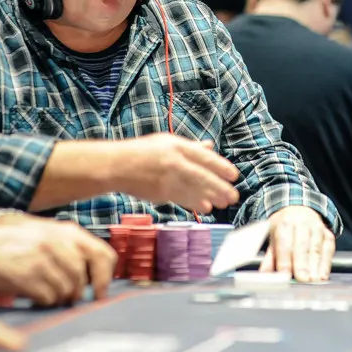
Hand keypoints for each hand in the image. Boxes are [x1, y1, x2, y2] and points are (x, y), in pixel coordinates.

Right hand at [0, 220, 116, 305]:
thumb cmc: (7, 243)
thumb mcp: (42, 233)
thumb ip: (67, 247)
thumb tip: (89, 273)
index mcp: (65, 230)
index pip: (102, 254)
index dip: (105, 277)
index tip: (100, 291)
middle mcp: (56, 242)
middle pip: (83, 278)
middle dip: (79, 293)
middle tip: (70, 298)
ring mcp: (41, 258)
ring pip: (67, 290)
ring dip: (59, 298)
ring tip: (46, 293)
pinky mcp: (26, 275)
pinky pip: (48, 298)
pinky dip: (44, 301)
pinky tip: (33, 294)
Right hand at [117, 133, 240, 212]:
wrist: (117, 165)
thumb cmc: (143, 152)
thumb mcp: (167, 143)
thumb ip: (190, 147)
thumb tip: (210, 146)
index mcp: (176, 145)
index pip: (203, 156)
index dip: (220, 166)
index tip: (234, 175)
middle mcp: (173, 160)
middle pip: (201, 175)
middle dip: (219, 186)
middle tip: (234, 195)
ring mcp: (166, 177)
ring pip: (193, 189)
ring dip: (210, 197)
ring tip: (223, 203)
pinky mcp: (160, 192)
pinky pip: (181, 198)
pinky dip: (194, 203)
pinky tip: (205, 208)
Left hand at [259, 206, 334, 282]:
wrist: (299, 208)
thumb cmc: (284, 227)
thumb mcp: (273, 237)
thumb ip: (270, 258)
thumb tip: (265, 276)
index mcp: (285, 223)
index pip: (284, 243)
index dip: (285, 260)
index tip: (285, 275)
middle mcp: (302, 223)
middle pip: (302, 245)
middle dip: (302, 264)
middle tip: (302, 279)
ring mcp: (317, 228)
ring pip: (316, 248)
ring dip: (315, 266)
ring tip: (313, 280)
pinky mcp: (327, 234)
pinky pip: (328, 249)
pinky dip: (326, 264)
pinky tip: (323, 275)